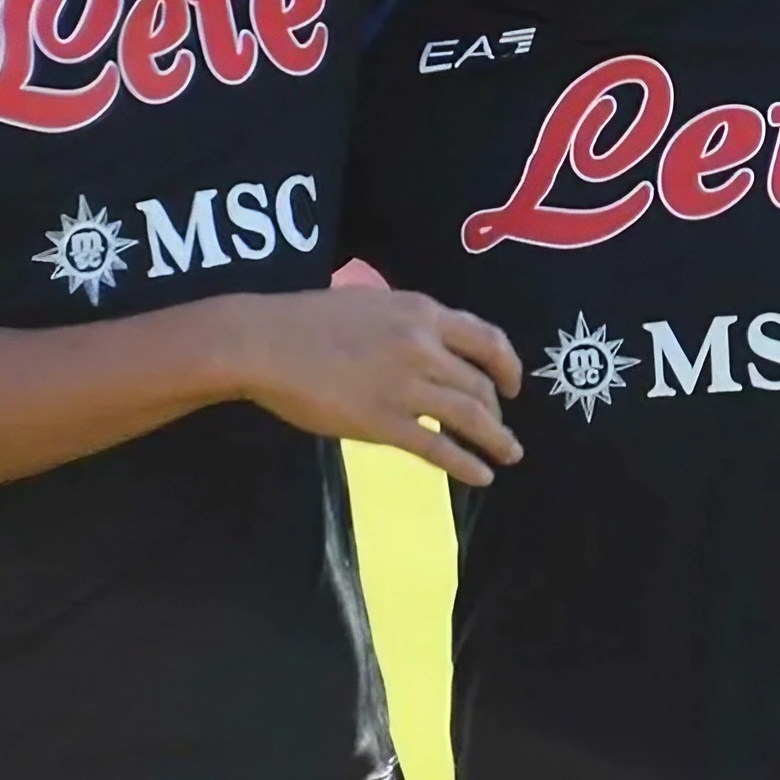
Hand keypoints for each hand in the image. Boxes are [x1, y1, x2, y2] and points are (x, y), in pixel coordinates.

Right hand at [232, 286, 523, 485]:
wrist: (266, 342)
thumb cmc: (309, 320)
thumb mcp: (374, 303)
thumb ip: (409, 321)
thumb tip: (431, 339)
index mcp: (423, 312)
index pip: (488, 338)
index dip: (508, 365)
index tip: (513, 385)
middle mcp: (424, 346)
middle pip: (481, 384)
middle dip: (498, 411)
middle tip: (501, 428)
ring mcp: (405, 385)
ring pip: (470, 416)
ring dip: (497, 439)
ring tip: (509, 455)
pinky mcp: (383, 422)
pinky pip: (438, 448)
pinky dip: (466, 464)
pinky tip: (481, 476)